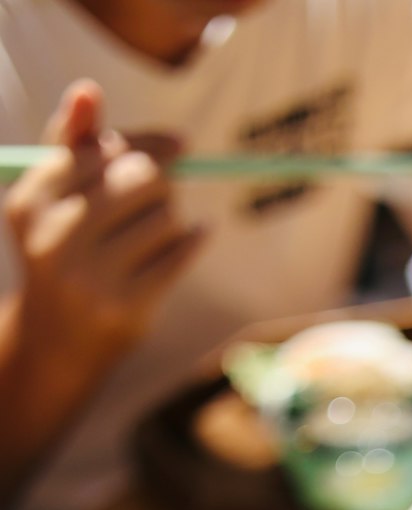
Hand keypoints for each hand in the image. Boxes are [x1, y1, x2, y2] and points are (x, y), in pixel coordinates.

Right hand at [3, 79, 204, 370]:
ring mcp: (90, 277)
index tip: (180, 146)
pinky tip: (200, 235)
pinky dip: (194, 241)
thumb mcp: (54, 196)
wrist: (58, 339)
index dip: (149, 144)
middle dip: (160, 183)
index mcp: (32, 200)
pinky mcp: (125, 307)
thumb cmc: (62, 250)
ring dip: (172, 220)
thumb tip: (88, 89)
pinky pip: (178, 255)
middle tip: (163, 196)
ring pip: (163, 218)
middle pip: (140, 179)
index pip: (105, 149)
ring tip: (159, 232)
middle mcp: (55, 237)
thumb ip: (71, 141)